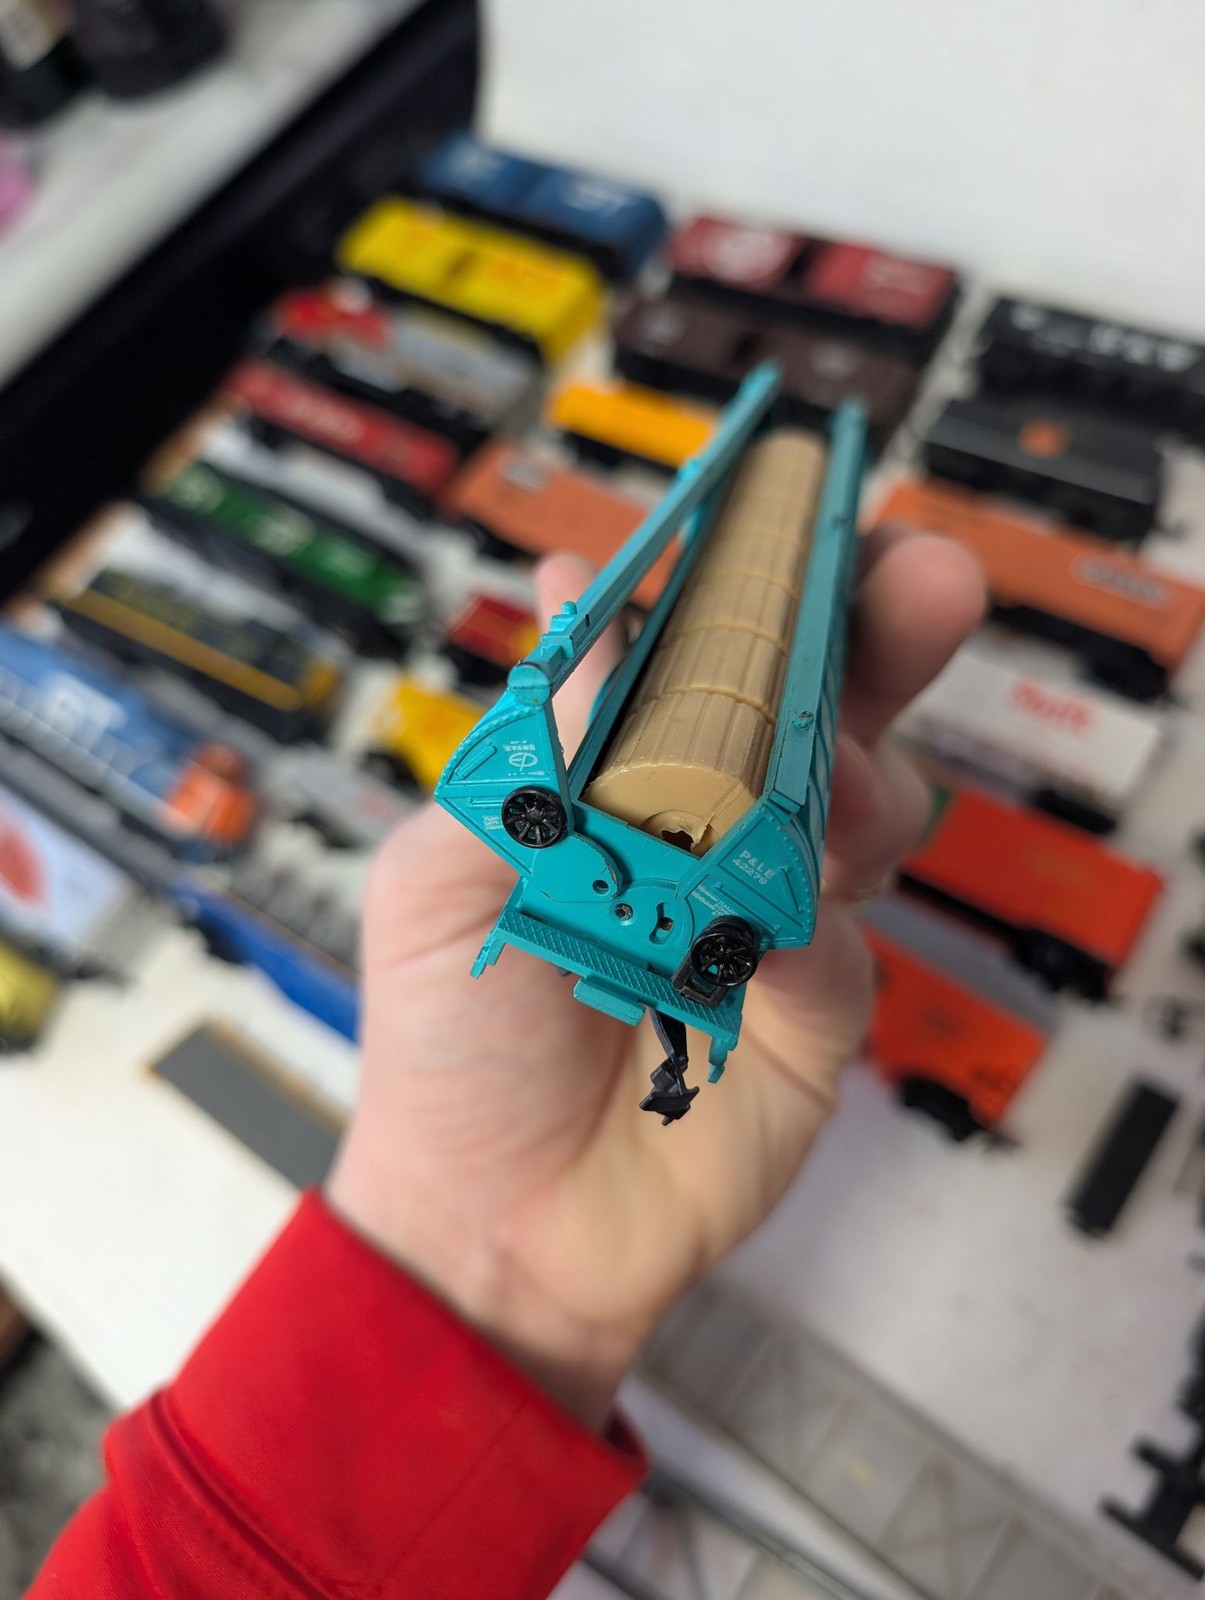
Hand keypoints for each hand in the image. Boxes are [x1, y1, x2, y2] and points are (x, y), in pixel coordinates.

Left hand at [328, 530, 982, 1427]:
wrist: (493, 1222)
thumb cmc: (453, 1044)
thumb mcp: (448, 877)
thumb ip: (532, 753)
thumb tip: (586, 598)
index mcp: (617, 779)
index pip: (700, 656)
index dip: (750, 582)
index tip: (789, 512)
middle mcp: (708, 827)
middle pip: (816, 702)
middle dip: (875, 629)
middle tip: (921, 579)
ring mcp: (772, 912)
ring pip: (862, 803)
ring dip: (846, 778)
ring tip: (810, 789)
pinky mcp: (816, 1008)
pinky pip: (842, 941)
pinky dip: (806, 933)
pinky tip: (756, 951)